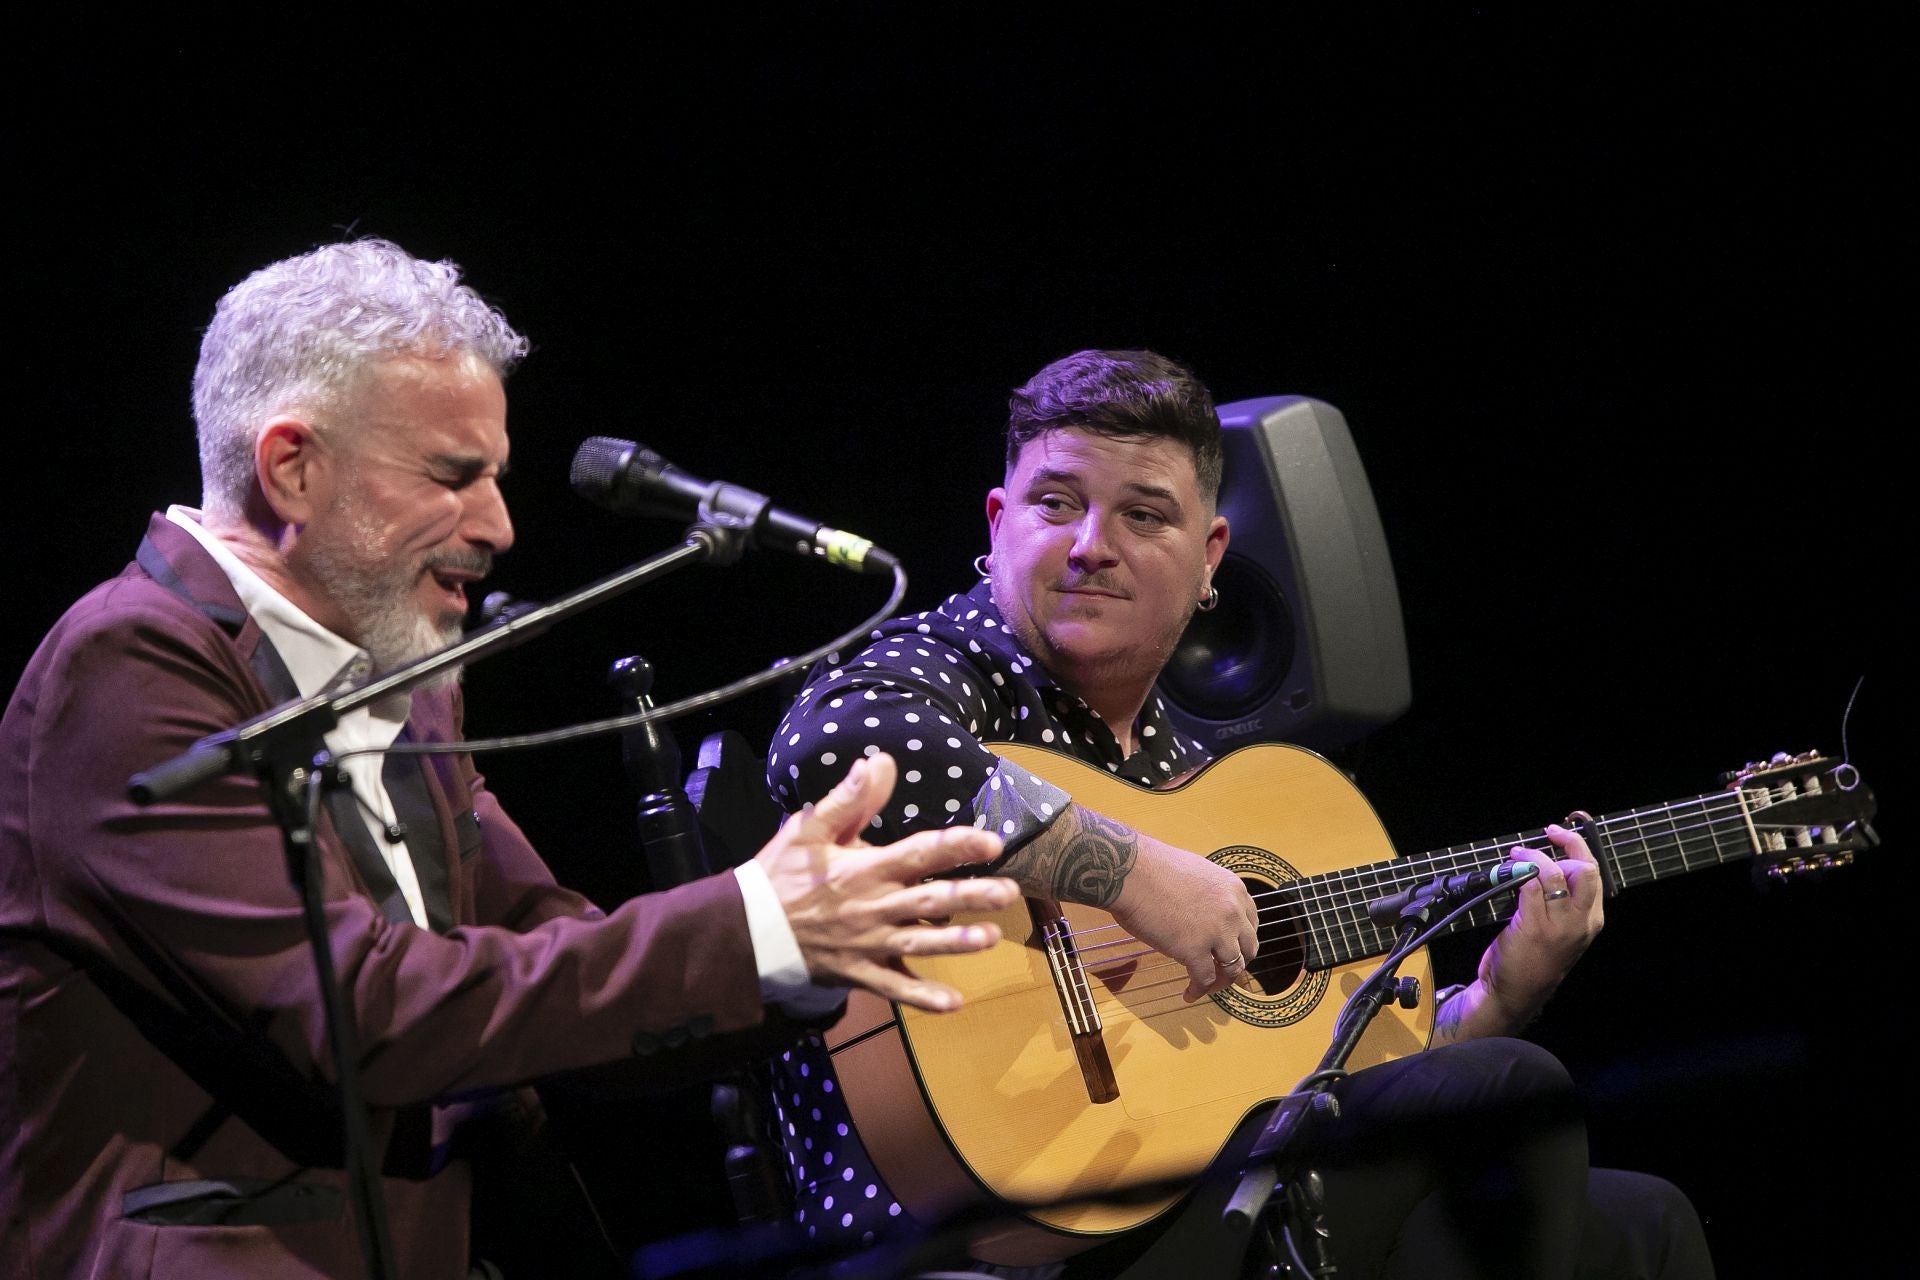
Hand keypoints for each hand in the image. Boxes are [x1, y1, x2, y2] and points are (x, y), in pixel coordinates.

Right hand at [755, 753, 1017, 1011]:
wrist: (747, 930)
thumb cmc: (780, 875)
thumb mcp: (808, 829)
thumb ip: (848, 800)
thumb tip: (879, 763)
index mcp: (864, 869)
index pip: (919, 853)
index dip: (956, 846)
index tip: (990, 842)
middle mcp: (874, 907)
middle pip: (930, 900)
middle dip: (972, 896)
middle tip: (1009, 892)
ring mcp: (869, 944)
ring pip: (920, 944)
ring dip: (956, 943)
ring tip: (991, 939)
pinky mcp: (860, 973)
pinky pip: (894, 988)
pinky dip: (922, 998)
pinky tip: (955, 1003)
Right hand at [1110, 835, 1259, 1001]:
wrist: (1131, 872)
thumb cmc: (1152, 868)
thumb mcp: (1196, 873)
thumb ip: (1209, 894)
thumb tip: (1202, 911)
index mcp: (1234, 890)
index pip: (1251, 922)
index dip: (1241, 939)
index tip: (1230, 948)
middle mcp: (1232, 912)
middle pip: (1248, 948)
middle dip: (1237, 962)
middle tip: (1222, 970)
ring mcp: (1216, 932)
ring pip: (1232, 968)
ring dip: (1221, 981)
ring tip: (1207, 985)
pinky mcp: (1194, 951)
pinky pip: (1204, 979)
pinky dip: (1198, 990)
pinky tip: (1189, 994)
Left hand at [1475, 820, 1604, 1022]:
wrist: (1514, 993)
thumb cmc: (1534, 960)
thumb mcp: (1561, 931)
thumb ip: (1562, 901)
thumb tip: (1548, 863)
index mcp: (1591, 920)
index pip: (1595, 873)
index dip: (1581, 844)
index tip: (1567, 827)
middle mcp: (1581, 922)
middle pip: (1584, 869)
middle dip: (1567, 843)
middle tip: (1548, 833)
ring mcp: (1559, 926)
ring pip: (1556, 873)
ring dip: (1534, 856)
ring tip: (1518, 854)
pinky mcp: (1534, 927)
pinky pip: (1529, 886)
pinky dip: (1518, 871)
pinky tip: (1509, 869)